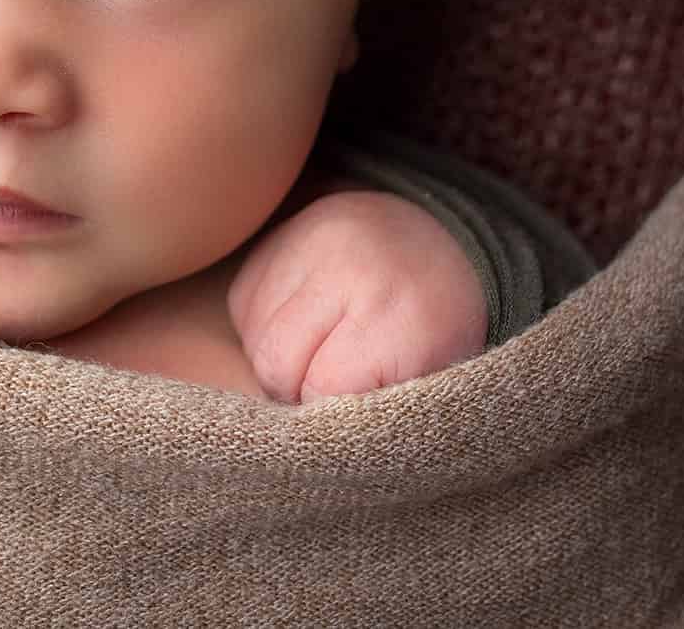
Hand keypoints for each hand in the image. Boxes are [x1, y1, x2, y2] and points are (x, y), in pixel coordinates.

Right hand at [227, 190, 487, 402]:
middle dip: (292, 389)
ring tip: (316, 354)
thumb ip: (383, 412)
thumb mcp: (436, 375)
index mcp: (398, 312)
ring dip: (277, 359)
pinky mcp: (277, 235)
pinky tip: (300, 325)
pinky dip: (261, 326)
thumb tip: (326, 449)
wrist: (441, 234)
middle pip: (275, 362)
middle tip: (326, 388)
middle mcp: (347, 267)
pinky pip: (242, 302)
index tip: (348, 412)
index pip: (323, 389)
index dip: (328, 413)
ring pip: (253, 334)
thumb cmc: (437, 322)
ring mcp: (305, 242)